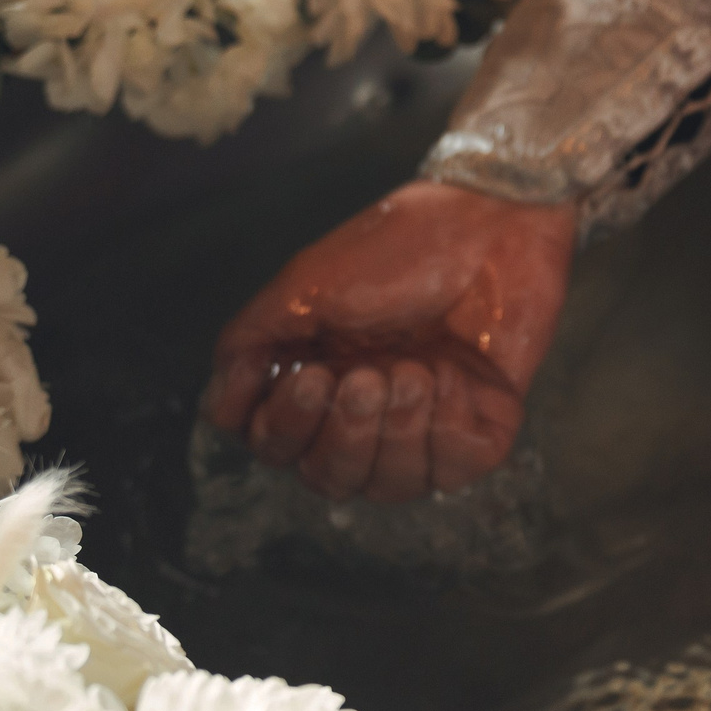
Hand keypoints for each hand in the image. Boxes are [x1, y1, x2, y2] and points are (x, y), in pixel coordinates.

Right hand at [206, 182, 577, 502]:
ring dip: (398, 429)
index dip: (285, 430)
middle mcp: (364, 415)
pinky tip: (455, 373)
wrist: (489, 224)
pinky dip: (448, 424)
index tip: (308, 376)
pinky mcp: (479, 430)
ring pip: (389, 486)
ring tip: (417, 369)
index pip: (276, 448)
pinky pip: (452, 471)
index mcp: (315, 382)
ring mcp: (422, 427)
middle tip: (367, 376)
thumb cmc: (395, 250)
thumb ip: (248, 345)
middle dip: (345, 434)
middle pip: (329, 478)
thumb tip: (222, 404)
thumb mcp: (304, 288)